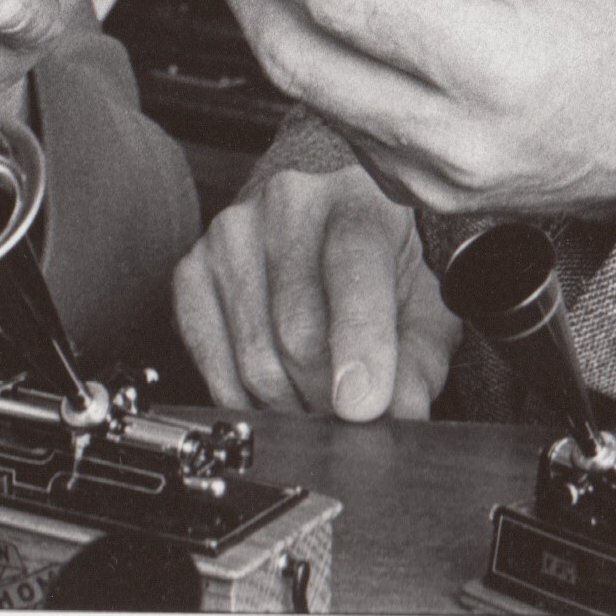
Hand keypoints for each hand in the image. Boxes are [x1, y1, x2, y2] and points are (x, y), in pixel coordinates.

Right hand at [174, 165, 458, 420]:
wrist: (319, 220)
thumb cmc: (380, 267)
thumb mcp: (423, 304)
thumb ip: (419, 358)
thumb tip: (404, 414)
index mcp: (357, 199)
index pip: (353, 267)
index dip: (360, 342)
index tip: (363, 406)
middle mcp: (286, 205)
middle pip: (298, 330)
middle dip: (328, 395)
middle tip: (349, 416)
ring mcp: (230, 236)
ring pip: (255, 358)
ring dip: (290, 405)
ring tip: (317, 403)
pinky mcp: (192, 271)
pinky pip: (212, 364)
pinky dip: (246, 399)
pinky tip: (276, 394)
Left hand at [195, 0, 615, 219]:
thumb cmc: (599, 31)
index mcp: (481, 61)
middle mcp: (444, 133)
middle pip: (295, 49)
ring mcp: (422, 174)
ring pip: (299, 88)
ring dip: (261, 13)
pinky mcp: (410, 193)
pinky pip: (331, 116)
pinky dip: (309, 56)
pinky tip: (317, 13)